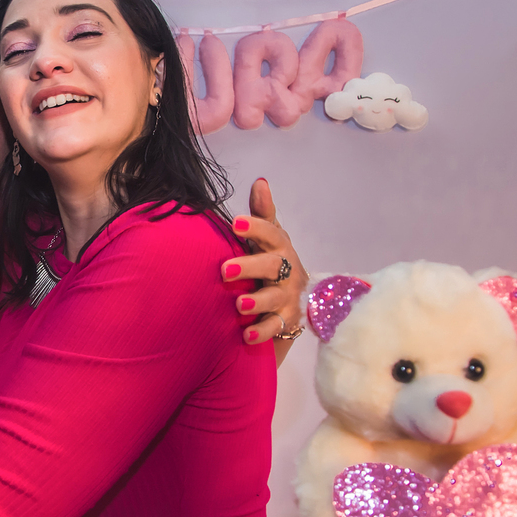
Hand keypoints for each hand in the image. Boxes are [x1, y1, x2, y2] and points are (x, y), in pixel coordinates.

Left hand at [221, 178, 308, 346]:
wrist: (291, 304)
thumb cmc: (271, 264)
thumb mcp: (267, 240)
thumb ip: (262, 214)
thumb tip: (260, 182)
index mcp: (280, 247)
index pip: (273, 233)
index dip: (257, 227)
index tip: (235, 222)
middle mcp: (288, 271)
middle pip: (274, 265)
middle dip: (251, 266)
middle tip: (225, 270)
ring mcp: (288, 298)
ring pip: (276, 298)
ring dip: (257, 301)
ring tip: (239, 305)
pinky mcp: (287, 322)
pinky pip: (275, 329)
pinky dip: (261, 332)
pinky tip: (245, 335)